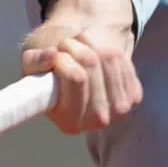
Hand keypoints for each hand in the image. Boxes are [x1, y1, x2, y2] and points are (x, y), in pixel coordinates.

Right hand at [21, 32, 141, 133]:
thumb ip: (35, 62)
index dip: (64, 58)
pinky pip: (122, 59)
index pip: (75, 77)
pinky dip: (107, 49)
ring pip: (108, 57)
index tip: (55, 53)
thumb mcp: (33, 69)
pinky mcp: (134, 97)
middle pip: (92, 63)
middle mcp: (97, 121)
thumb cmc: (50, 76)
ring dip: (90, 44)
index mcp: (69, 122)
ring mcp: (119, 110)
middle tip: (65, 46)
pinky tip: (96, 56)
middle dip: (76, 46)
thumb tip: (52, 55)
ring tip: (78, 48)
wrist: (78, 76)